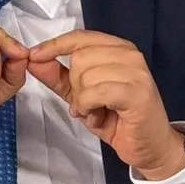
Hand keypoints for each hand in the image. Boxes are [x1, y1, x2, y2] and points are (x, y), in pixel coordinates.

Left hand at [28, 30, 184, 180]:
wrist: (150, 146)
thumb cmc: (120, 119)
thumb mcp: (82, 95)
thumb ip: (58, 76)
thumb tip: (34, 60)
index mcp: (118, 49)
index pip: (80, 37)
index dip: (54, 45)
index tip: (34, 55)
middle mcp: (129, 55)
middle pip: (79, 58)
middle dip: (75, 86)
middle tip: (88, 103)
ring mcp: (136, 72)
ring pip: (86, 76)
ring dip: (83, 101)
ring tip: (97, 112)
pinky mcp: (137, 92)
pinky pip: (96, 93)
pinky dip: (90, 107)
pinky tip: (99, 116)